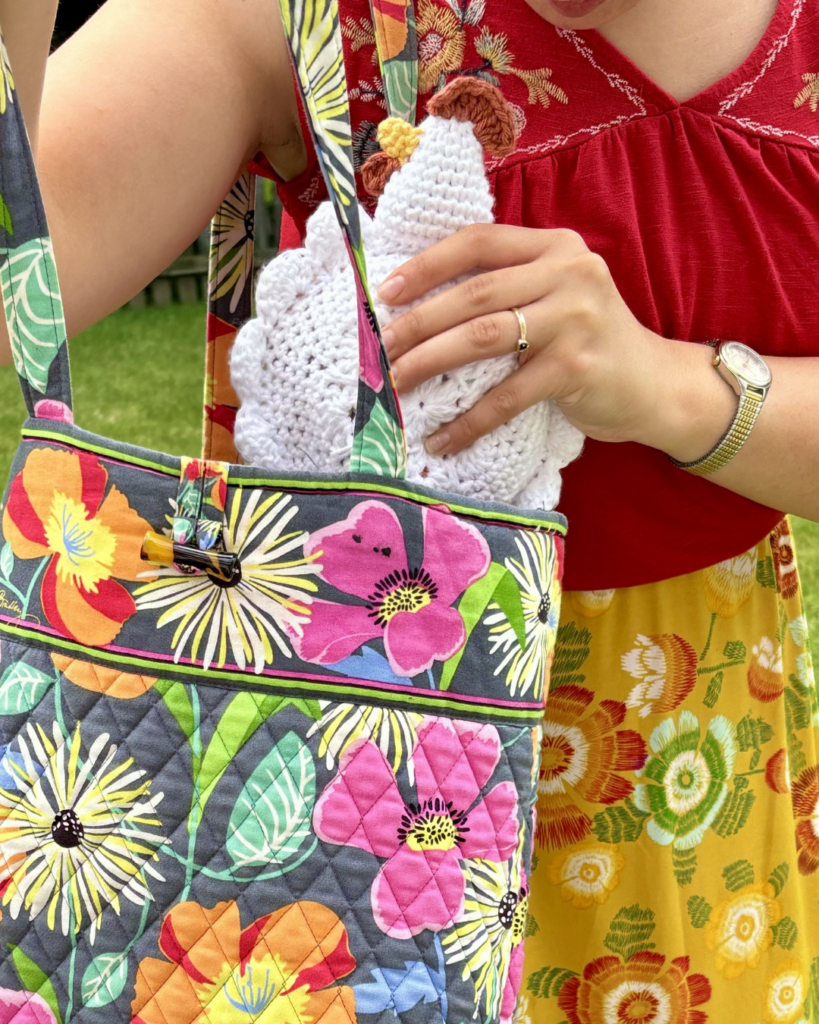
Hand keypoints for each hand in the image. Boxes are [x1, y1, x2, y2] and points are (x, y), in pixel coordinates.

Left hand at [378, 223, 733, 459]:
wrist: (656, 385)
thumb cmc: (589, 342)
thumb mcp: (555, 298)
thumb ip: (508, 288)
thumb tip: (420, 306)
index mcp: (555, 246)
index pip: (479, 241)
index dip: (428, 265)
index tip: (385, 292)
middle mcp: (569, 272)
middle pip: (474, 293)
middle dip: (418, 322)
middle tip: (381, 349)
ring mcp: (576, 318)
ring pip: (483, 337)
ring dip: (431, 362)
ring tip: (397, 384)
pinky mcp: (578, 366)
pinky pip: (507, 395)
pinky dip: (469, 420)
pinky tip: (443, 438)